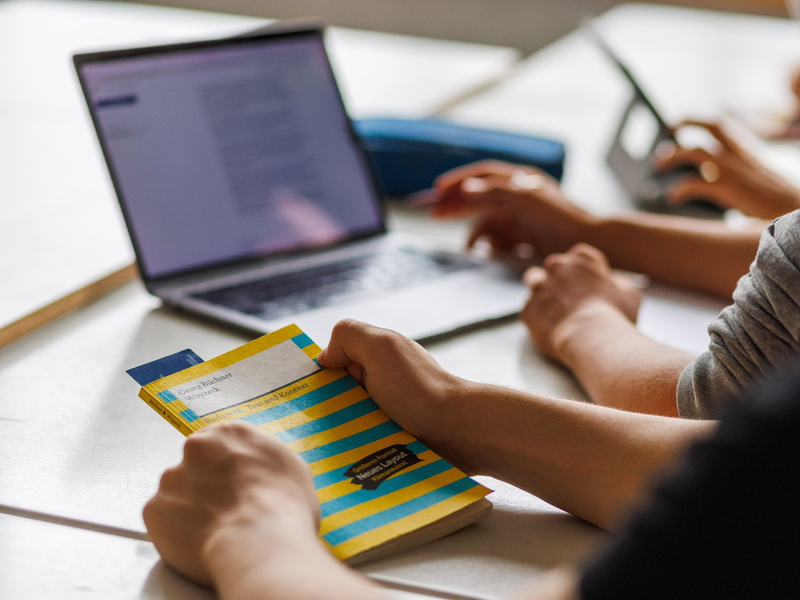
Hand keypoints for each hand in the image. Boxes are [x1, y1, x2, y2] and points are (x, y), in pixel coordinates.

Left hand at [143, 422, 318, 586]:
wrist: (260, 542)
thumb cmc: (284, 507)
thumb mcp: (292, 468)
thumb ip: (265, 461)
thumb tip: (261, 472)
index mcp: (231, 433)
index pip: (219, 444)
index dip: (226, 468)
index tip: (233, 485)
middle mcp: (196, 447)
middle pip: (195, 466)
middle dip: (205, 486)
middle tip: (225, 510)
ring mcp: (171, 478)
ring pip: (177, 493)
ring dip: (189, 508)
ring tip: (214, 531)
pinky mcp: (154, 510)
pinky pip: (163, 521)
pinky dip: (176, 532)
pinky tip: (200, 542)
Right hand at [317, 319, 470, 469]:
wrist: (462, 432)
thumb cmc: (420, 390)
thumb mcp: (381, 348)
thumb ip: (349, 337)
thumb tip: (324, 357)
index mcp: (375, 356)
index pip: (331, 362)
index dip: (318, 376)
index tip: (305, 395)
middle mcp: (380, 381)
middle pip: (336, 395)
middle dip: (326, 409)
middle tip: (317, 425)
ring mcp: (387, 412)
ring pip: (347, 422)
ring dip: (340, 433)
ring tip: (329, 449)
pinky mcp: (393, 439)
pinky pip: (364, 443)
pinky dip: (357, 448)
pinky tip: (350, 459)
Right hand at [431, 160, 598, 257]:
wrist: (585, 241)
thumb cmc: (559, 217)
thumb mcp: (524, 198)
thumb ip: (494, 191)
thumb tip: (467, 188)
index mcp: (519, 180)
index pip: (482, 175)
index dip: (459, 180)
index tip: (438, 189)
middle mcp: (518, 196)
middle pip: (479, 197)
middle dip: (457, 205)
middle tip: (434, 213)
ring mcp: (521, 217)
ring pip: (487, 221)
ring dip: (475, 232)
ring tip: (468, 246)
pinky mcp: (524, 236)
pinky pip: (498, 238)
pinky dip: (489, 244)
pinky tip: (485, 251)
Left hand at [521, 244, 641, 361]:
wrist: (590, 338)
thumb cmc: (614, 316)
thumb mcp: (630, 295)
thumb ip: (620, 283)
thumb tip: (615, 284)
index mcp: (581, 260)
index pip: (580, 255)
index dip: (585, 270)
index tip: (589, 284)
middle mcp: (557, 268)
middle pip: (555, 266)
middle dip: (561, 278)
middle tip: (571, 296)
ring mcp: (539, 287)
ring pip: (534, 279)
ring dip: (542, 289)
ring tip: (552, 306)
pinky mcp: (528, 308)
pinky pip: (528, 307)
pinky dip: (536, 313)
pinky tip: (548, 324)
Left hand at [656, 119, 799, 219]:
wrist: (796, 213)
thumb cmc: (777, 203)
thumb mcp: (759, 181)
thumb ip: (738, 174)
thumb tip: (711, 178)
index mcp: (748, 152)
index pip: (722, 126)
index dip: (698, 119)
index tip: (678, 120)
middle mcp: (741, 156)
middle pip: (713, 126)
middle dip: (687, 121)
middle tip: (667, 128)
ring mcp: (735, 170)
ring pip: (697, 152)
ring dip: (674, 155)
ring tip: (659, 164)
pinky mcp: (731, 188)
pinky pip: (697, 183)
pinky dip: (680, 188)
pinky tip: (672, 197)